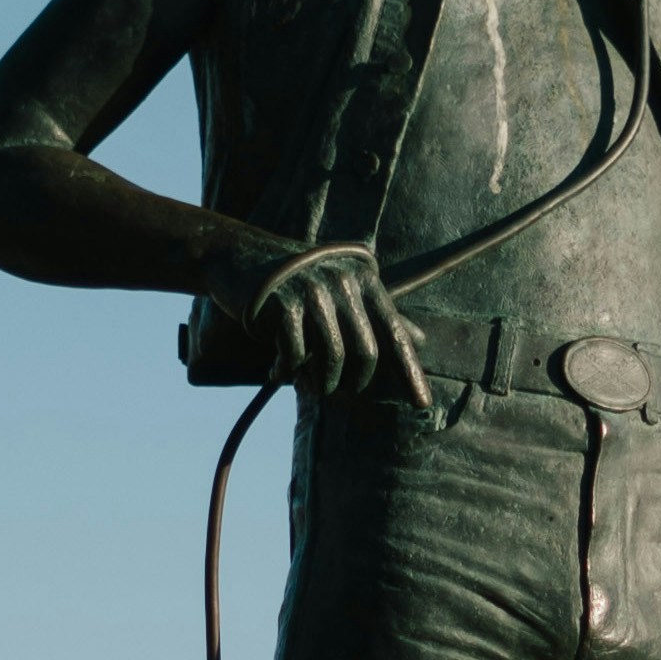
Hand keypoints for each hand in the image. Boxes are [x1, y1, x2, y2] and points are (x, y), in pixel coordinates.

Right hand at [225, 229, 429, 405]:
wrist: (236, 255)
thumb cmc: (296, 281)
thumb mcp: (342, 291)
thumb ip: (379, 315)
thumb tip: (422, 340)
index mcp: (364, 278)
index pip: (395, 332)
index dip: (410, 371)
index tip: (423, 404)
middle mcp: (343, 280)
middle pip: (366, 352)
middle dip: (354, 382)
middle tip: (337, 390)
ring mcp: (312, 289)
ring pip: (333, 358)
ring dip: (321, 382)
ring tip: (308, 385)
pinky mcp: (282, 302)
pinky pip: (295, 355)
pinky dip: (287, 371)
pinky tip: (276, 371)